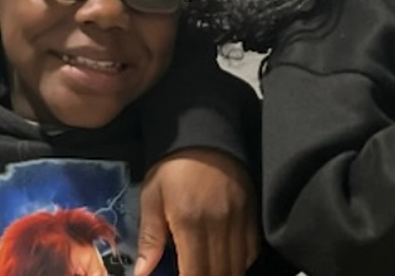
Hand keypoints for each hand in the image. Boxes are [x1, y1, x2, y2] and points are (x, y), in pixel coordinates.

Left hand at [136, 148, 258, 275]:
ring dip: (222, 274)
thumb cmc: (172, 167)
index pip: (195, 273)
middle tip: (192, 272)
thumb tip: (142, 272)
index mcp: (190, 222)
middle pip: (219, 274)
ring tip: (206, 269)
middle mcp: (219, 225)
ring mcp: (240, 220)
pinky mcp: (252, 214)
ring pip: (237, 267)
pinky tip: (224, 261)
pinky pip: (250, 252)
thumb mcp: (152, 196)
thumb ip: (150, 238)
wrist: (203, 133)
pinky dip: (238, 263)